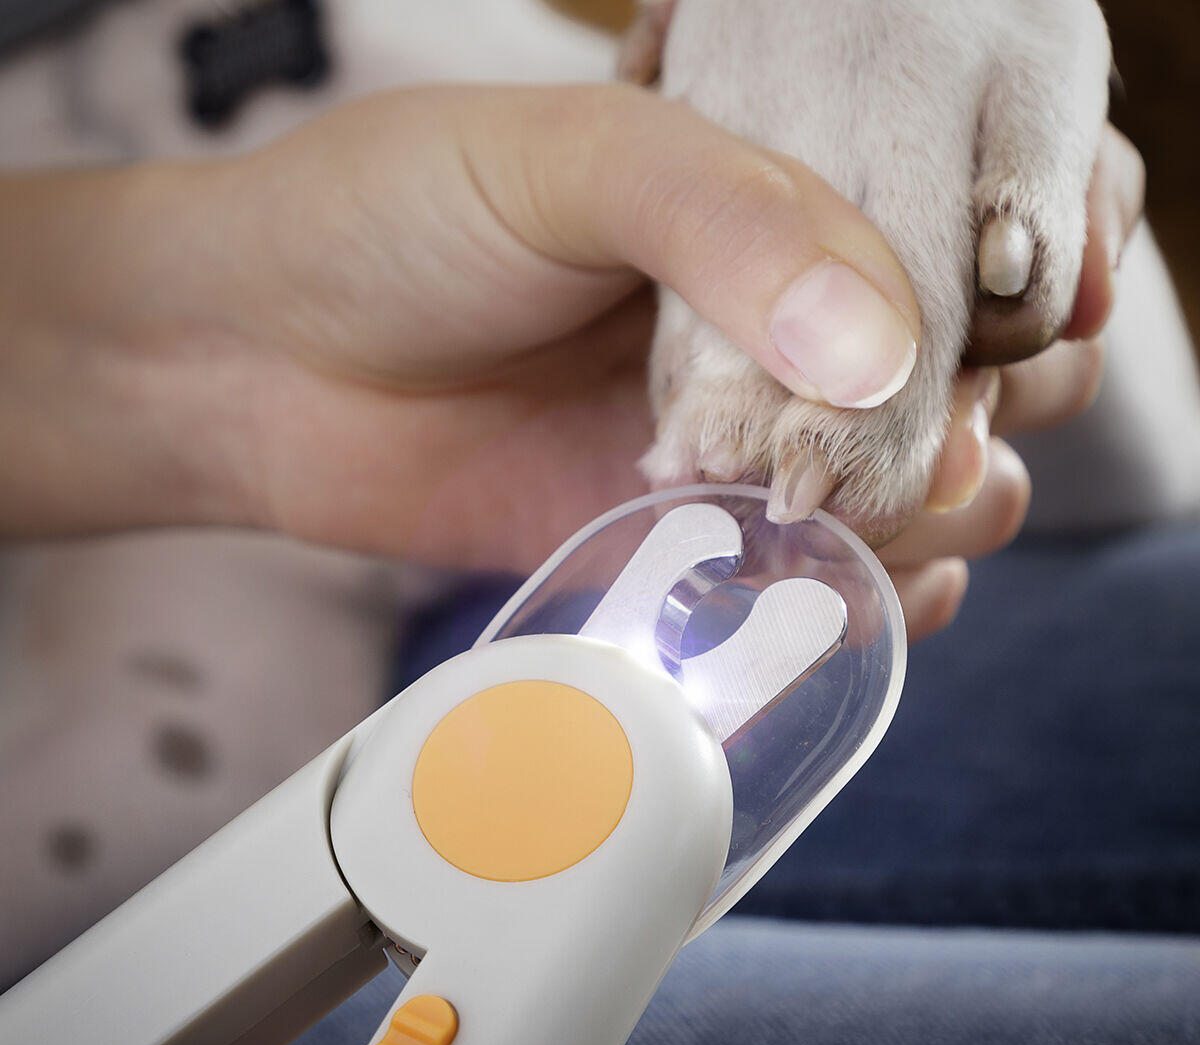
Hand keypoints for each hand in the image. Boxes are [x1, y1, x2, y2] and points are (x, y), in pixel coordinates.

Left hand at [0, 90, 1141, 641]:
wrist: (262, 359)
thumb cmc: (394, 216)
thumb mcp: (569, 158)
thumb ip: (733, 222)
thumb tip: (886, 346)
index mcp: (784, 191)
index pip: (979, 222)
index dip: (1033, 269)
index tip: (1018, 315)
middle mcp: (788, 319)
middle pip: (988, 370)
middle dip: (990, 407)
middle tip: (912, 431)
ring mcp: (750, 437)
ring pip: (932, 490)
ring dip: (938, 515)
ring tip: (852, 513)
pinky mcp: (694, 537)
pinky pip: (834, 584)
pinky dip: (876, 599)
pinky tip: (854, 591)